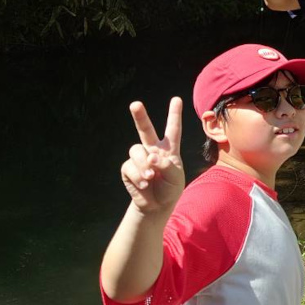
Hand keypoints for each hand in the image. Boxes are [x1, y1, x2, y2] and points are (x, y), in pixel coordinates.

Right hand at [121, 98, 184, 214]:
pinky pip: (130, 167)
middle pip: (145, 129)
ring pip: (136, 151)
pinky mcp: (128, 169)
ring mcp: (139, 158)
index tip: (176, 99)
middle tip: (135, 104)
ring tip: (151, 176)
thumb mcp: (175, 177)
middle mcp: (153, 150)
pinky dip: (138, 176)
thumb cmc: (170, 188)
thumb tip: (151, 157)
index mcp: (169, 149)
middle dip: (140, 116)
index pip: (173, 130)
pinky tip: (145, 183)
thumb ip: (166, 165)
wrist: (157, 205)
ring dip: (143, 164)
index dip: (174, 114)